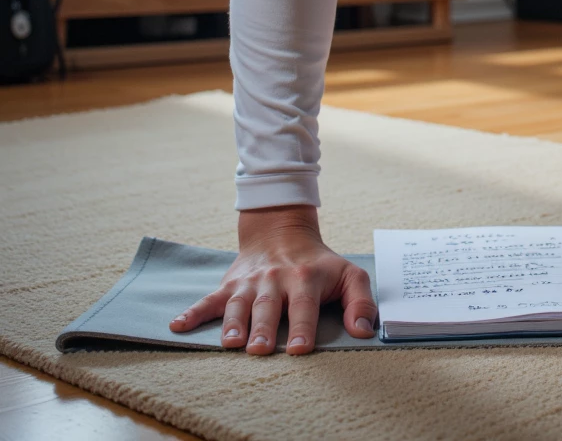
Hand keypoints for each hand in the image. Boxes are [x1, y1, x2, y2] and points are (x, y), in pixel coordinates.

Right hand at [168, 204, 376, 355]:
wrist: (282, 230)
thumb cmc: (319, 263)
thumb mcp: (349, 274)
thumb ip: (361, 301)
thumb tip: (364, 332)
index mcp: (306, 278)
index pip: (304, 306)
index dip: (303, 328)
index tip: (300, 349)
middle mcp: (276, 279)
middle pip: (268, 307)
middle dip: (264, 329)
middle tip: (260, 351)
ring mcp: (250, 282)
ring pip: (238, 304)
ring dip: (233, 323)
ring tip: (230, 343)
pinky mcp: (230, 285)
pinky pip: (209, 299)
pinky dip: (192, 312)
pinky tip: (178, 326)